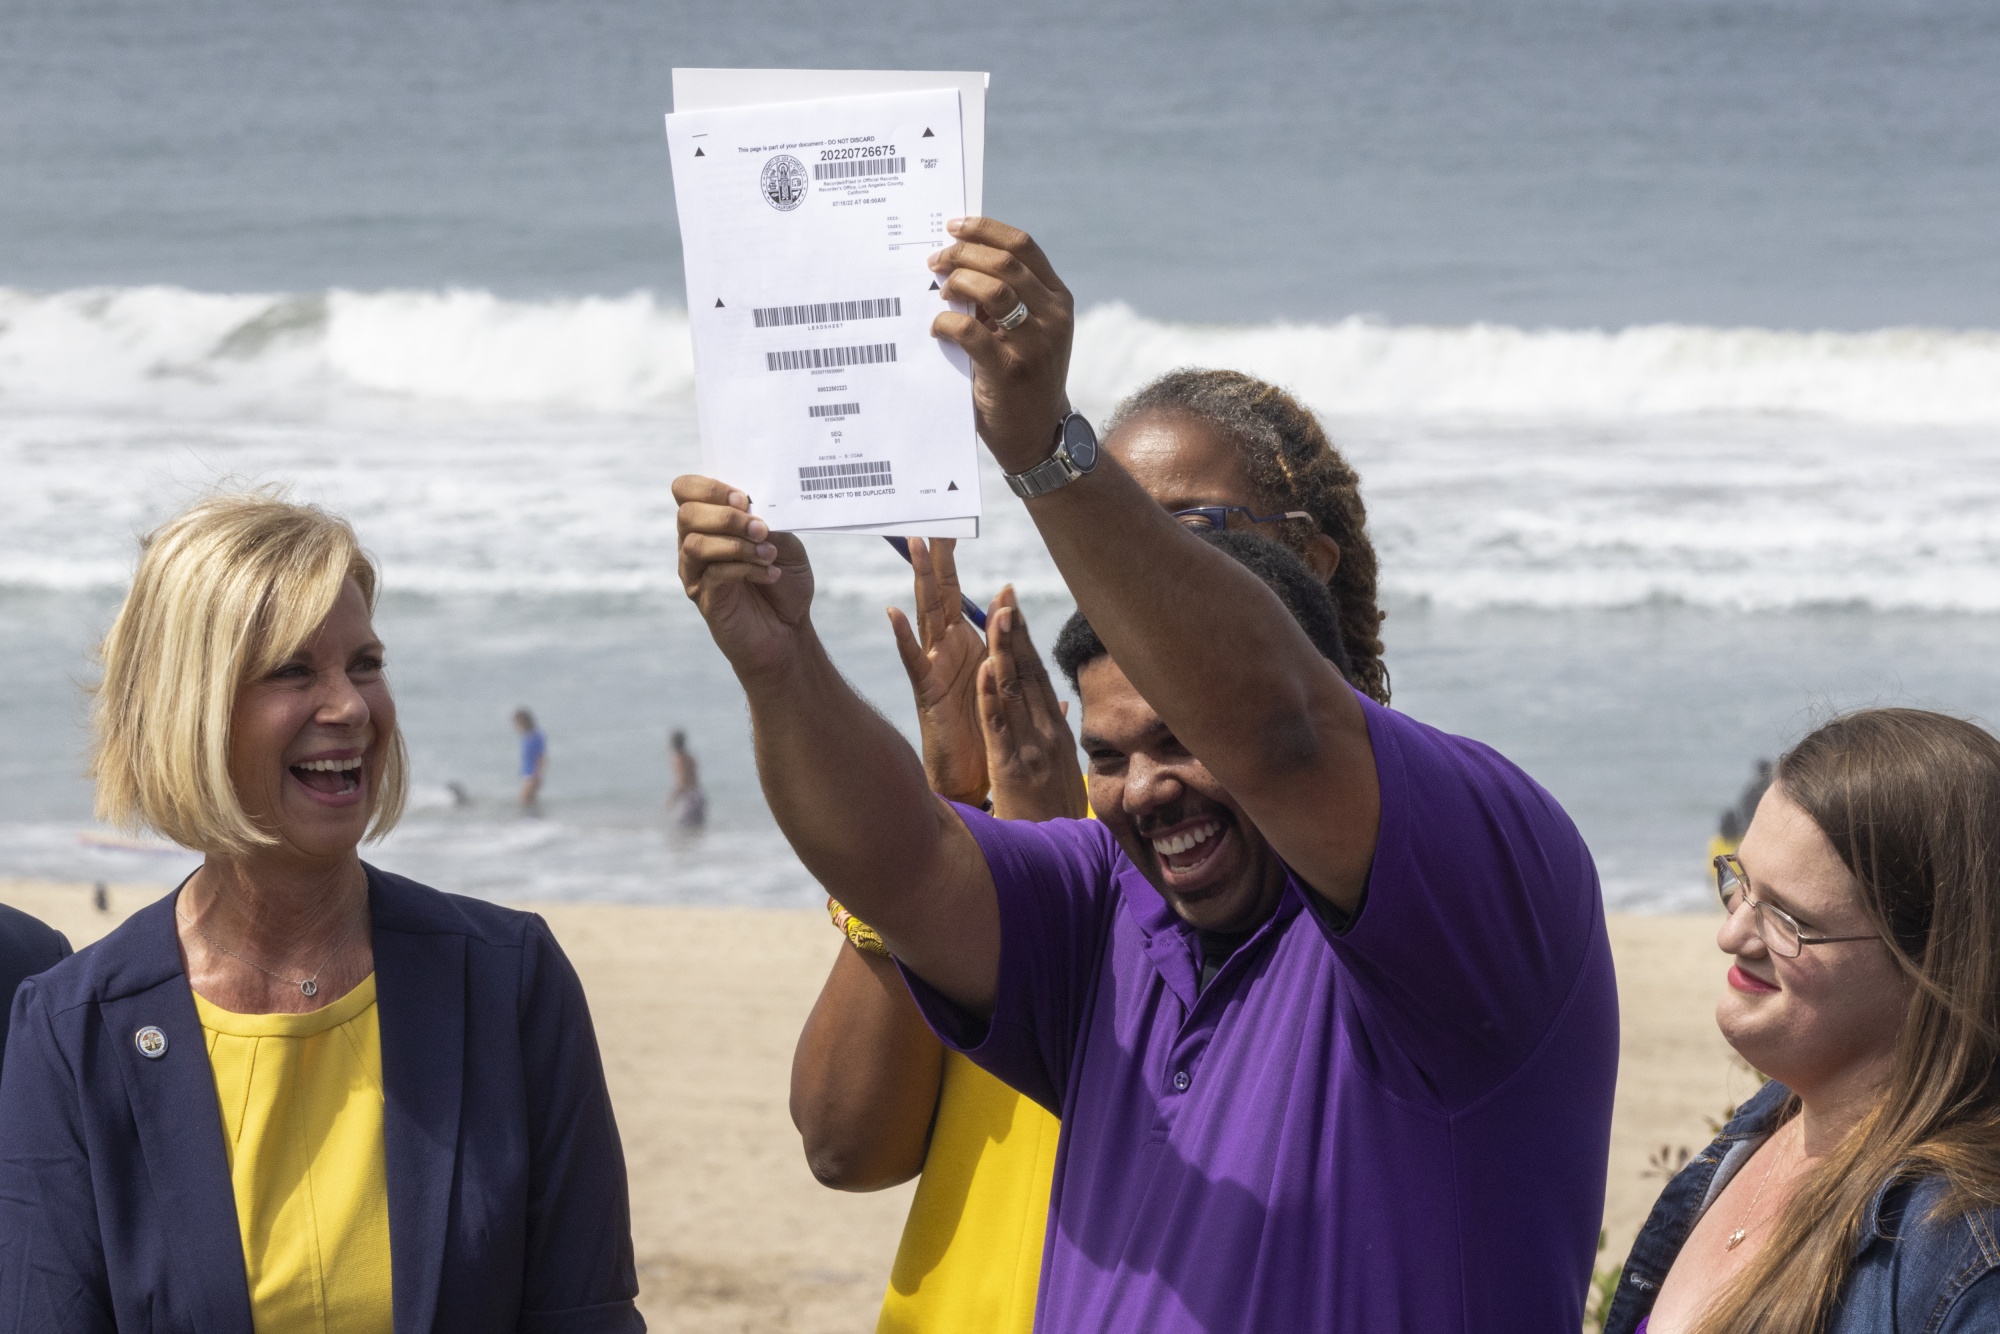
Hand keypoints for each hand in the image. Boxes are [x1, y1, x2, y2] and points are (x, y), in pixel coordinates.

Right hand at [674, 475, 814, 681]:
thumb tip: (754, 508)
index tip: (744, 498)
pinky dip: (745, 569)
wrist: (790, 631)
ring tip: (768, 554)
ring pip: (696, 544)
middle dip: (727, 516)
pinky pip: (714, 574)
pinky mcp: (704, 598)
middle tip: (761, 529)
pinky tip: (769, 574)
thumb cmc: (785, 583)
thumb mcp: (786, 544)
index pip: (686, 490)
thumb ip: (770, 523)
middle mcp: (694, 543)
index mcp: (710, 522)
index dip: (709, 488)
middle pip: (686, 514)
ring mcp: (695, 572)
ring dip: (737, 544)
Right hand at [887, 538, 989, 804]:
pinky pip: (914, 661)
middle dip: (935, 557)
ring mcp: (934, 669)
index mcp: (966, 646)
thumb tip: (1013, 617)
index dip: (952, 560)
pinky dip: (904, 637)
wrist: (972, 777)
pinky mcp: (928, 693)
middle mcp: (946, 651)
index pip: (956, 593)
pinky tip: (893, 613)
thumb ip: (1006, 649)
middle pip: (938, 594)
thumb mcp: (1000, 682)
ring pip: (925, 616)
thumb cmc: (984, 730)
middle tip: (929, 519)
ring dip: (919, 581)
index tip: (950, 521)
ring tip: (913, 547)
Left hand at [929, 217, 1075, 473]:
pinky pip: (972, 331)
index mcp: (1058, 298)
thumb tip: (956, 262)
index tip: (954, 227)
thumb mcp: (1026, 331)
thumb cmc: (1022, 377)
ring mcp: (1036, 343)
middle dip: (963, 255)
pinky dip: (948, 323)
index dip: (984, 230)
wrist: (1038, 434)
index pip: (1023, 246)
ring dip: (959, 282)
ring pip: (994, 290)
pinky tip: (938, 328)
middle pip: (1005, 262)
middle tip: (935, 262)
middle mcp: (1054, 316)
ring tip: (941, 292)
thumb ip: (1004, 298)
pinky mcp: (1012, 370)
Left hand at [979, 588, 1087, 821]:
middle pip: (1029, 673)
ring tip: (995, 616)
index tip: (1013, 607)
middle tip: (1004, 593)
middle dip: (1016, 632)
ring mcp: (1032, 748)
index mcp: (1057, 731)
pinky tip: (986, 669)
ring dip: (1004, 651)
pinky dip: (992, 697)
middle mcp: (1048, 732)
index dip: (1026, 639)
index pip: (1039, 675)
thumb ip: (1057, 732)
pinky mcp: (1012, 767)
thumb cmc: (1056, 815)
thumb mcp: (1063, 770)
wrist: (1060, 856)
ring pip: (1014, 691)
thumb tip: (1059, 703)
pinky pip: (1000, 726)